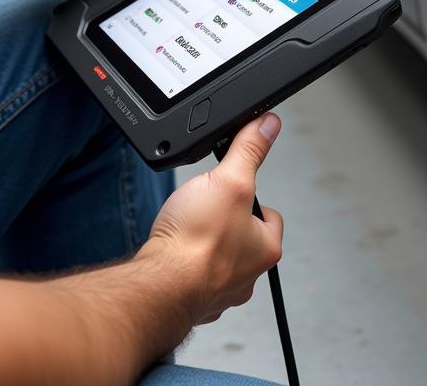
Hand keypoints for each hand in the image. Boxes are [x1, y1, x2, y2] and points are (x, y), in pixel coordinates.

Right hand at [140, 114, 283, 325]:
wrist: (156, 286)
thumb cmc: (194, 242)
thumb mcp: (228, 180)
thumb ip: (249, 150)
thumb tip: (268, 125)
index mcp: (265, 249)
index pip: (270, 215)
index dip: (251, 198)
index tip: (234, 192)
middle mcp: (247, 277)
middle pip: (242, 236)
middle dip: (224, 222)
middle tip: (205, 211)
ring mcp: (218, 292)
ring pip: (216, 258)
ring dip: (203, 245)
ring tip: (187, 232)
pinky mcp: (191, 300)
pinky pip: (192, 277)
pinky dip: (183, 264)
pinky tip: (173, 253)